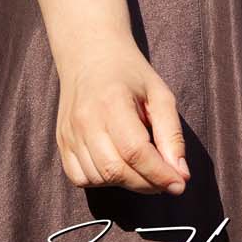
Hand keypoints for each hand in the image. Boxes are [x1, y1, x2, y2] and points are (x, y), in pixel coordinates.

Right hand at [53, 37, 187, 194]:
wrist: (90, 56)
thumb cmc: (130, 74)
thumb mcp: (160, 94)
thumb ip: (171, 134)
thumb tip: (181, 174)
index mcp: (112, 103)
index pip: (135, 151)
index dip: (159, 174)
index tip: (179, 185)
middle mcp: (85, 121)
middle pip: (116, 170)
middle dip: (146, 183)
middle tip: (166, 181)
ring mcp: (69, 134)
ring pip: (99, 178)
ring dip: (127, 183)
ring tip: (144, 169)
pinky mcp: (61, 143)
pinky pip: (80, 178)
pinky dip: (102, 181)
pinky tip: (118, 167)